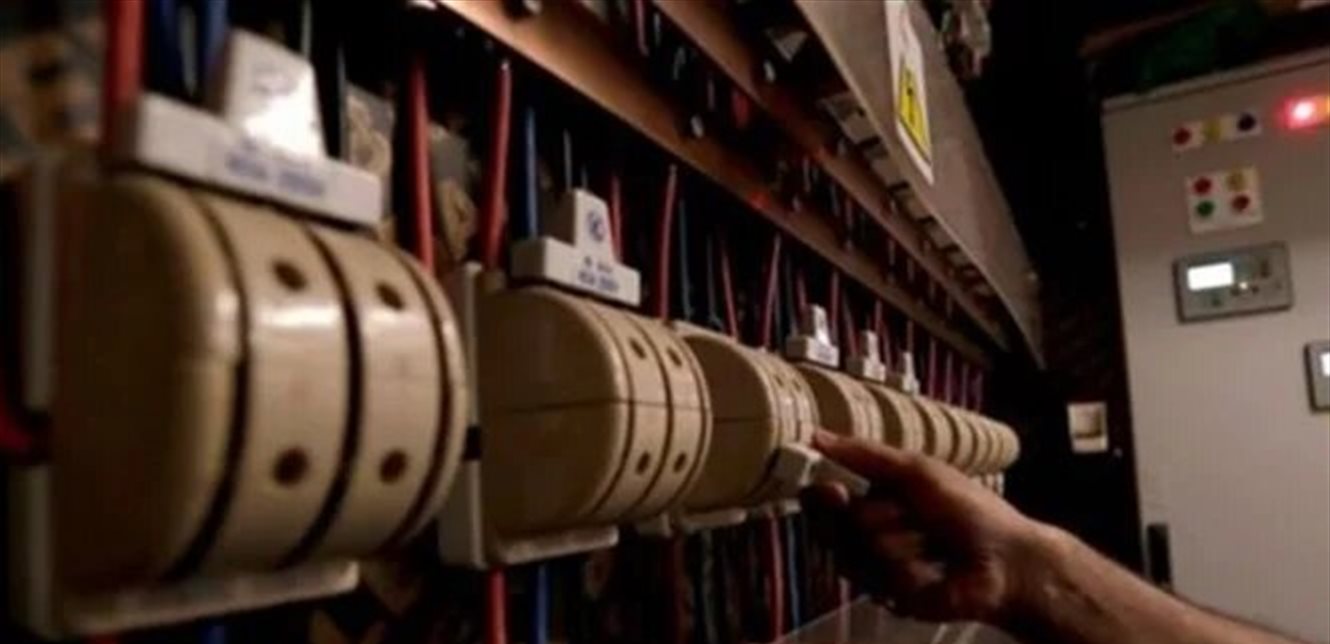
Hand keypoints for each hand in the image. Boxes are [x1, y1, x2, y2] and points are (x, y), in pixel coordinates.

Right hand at [804, 431, 1047, 624]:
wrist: (1005, 560)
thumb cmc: (967, 508)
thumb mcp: (915, 471)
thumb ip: (864, 455)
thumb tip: (816, 435)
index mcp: (875, 500)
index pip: (826, 500)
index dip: (819, 496)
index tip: (826, 488)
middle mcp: (871, 534)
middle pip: (830, 529)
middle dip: (854, 518)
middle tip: (881, 508)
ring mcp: (880, 567)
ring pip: (852, 553)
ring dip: (891, 541)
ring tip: (926, 538)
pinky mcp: (891, 596)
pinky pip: (877, 578)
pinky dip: (905, 566)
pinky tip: (930, 565)